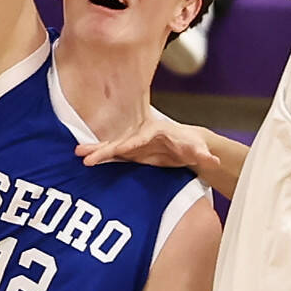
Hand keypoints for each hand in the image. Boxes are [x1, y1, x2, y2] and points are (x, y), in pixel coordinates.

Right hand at [78, 111, 232, 177]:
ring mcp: (135, 144)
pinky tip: (86, 159)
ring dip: (96, 150)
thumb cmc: (193, 145)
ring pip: (113, 147)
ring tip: (77, 152)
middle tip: (85, 154)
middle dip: (103, 148)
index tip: (118, 150)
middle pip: (120, 142)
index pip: (139, 139)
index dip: (128, 145)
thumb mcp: (200, 150)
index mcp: (155, 131)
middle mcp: (141, 135)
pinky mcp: (132, 153)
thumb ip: (204, 155)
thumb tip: (213, 160)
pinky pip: (114, 155)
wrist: (188, 144)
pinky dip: (101, 157)